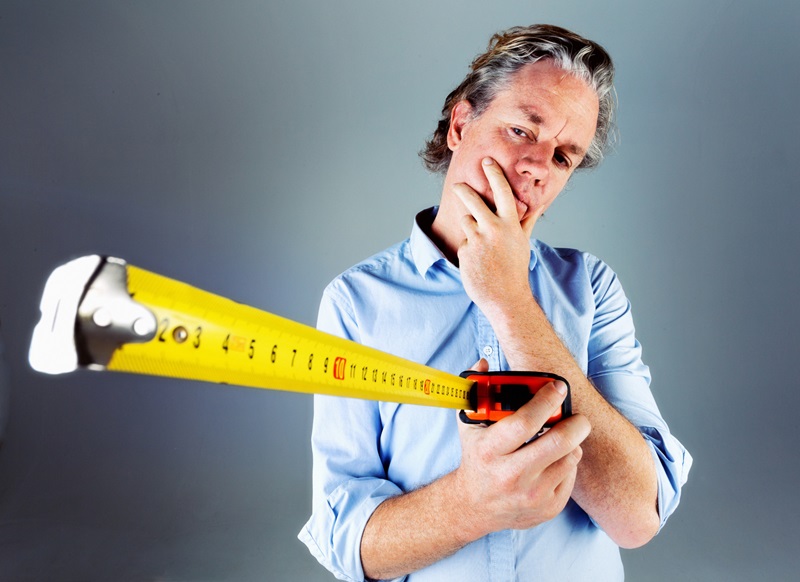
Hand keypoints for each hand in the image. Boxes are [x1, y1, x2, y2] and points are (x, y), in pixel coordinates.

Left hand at [453, 157, 542, 313]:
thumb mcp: (523, 242)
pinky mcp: (465, 251)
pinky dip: (469, 249)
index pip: (502, 191)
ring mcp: (477, 239)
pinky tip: (478, 262)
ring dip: (471, 228)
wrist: (505, 297)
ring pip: (466, 221)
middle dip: (463, 189)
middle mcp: (493, 228)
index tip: (487, 161)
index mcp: (510, 224)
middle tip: (458, 185)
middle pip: (472, 200)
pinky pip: (463, 242)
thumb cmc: (516, 268)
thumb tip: (539, 205)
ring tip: (482, 246)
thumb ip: (526, 221)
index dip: (494, 174)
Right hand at [454, 359, 590, 536]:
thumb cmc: (476, 458)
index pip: (526, 421)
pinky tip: (555, 459)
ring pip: (570, 457)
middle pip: (558, 441)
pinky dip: (568, 462)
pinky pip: (572, 475)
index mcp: (491, 450)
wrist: (474, 505)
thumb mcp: (469, 425)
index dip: (546, 400)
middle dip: (575, 423)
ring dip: (571, 442)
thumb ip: (477, 390)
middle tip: (578, 416)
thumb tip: (483, 362)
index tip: (558, 387)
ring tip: (562, 437)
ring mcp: (532, 495)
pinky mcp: (548, 508)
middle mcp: (511, 475)